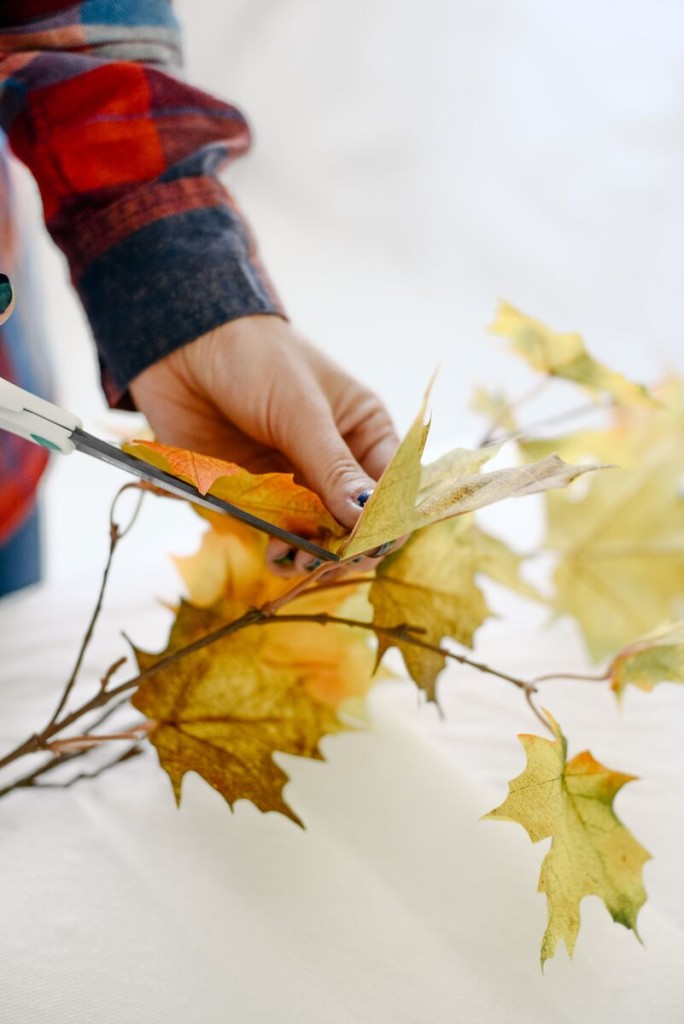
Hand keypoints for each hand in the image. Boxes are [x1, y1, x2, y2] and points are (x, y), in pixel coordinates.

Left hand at [129, 315, 398, 568]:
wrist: (179, 345)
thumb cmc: (255, 358)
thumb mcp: (301, 411)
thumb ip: (332, 468)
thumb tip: (367, 519)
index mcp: (363, 431)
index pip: (391, 486)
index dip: (387, 519)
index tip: (373, 543)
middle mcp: (333, 461)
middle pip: (354, 519)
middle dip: (348, 545)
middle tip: (333, 562)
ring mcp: (293, 480)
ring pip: (315, 533)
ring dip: (312, 554)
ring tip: (300, 562)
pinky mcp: (252, 494)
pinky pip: (273, 530)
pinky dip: (278, 547)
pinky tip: (277, 556)